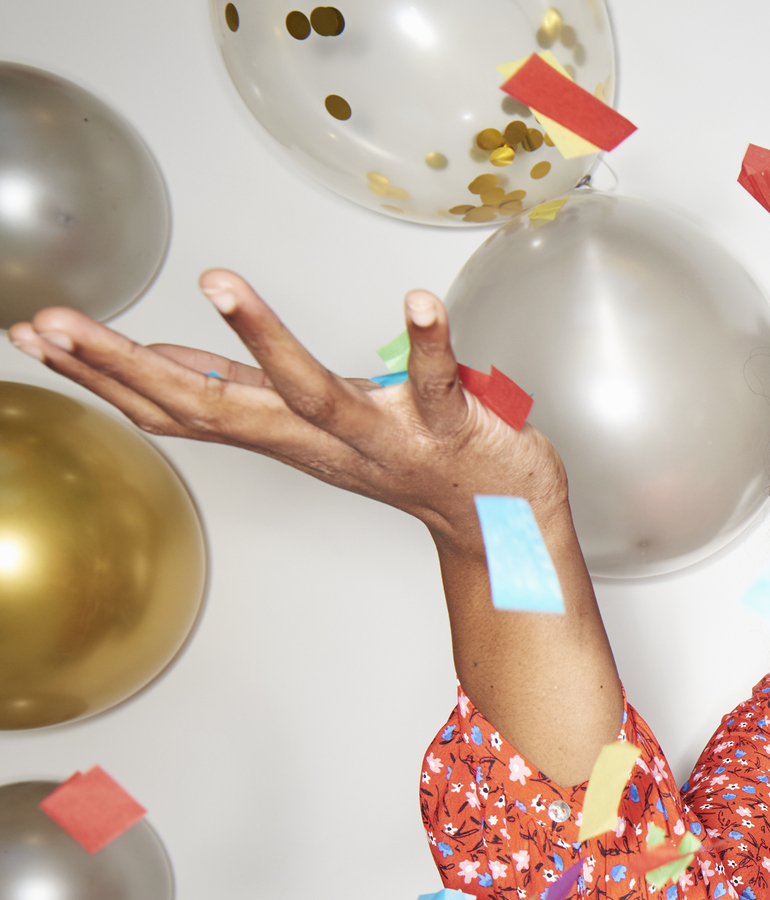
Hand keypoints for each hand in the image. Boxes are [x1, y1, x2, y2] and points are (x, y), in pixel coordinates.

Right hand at [6, 270, 564, 545]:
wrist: (503, 528)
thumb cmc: (411, 461)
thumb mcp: (310, 429)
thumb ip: (243, 394)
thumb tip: (161, 356)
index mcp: (283, 435)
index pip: (175, 406)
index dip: (101, 374)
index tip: (32, 333)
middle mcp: (321, 441)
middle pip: (212, 407)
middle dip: (129, 364)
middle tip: (58, 322)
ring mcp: (385, 437)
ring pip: (312, 394)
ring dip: (263, 340)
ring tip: (217, 281)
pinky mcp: (449, 428)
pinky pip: (436, 382)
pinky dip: (427, 343)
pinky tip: (417, 300)